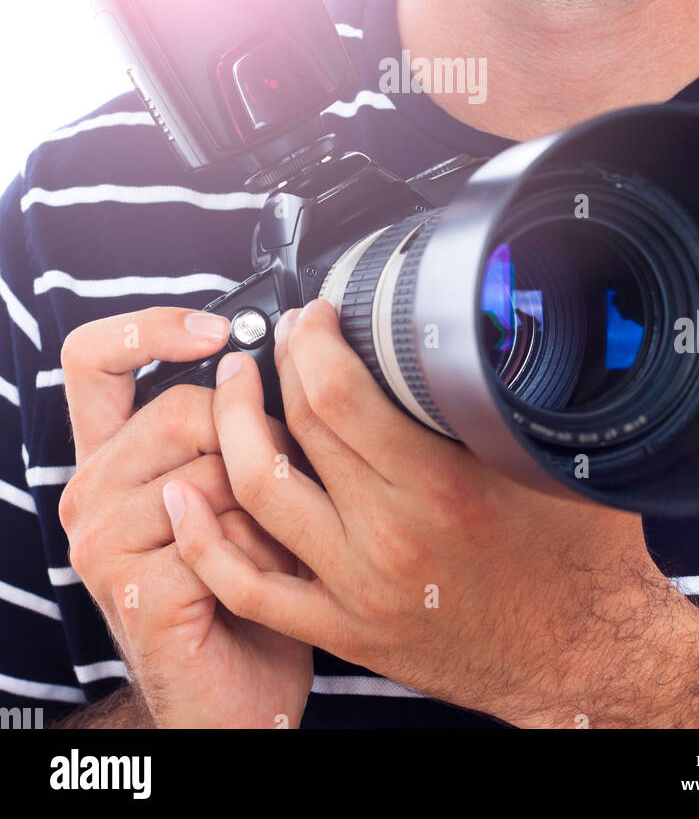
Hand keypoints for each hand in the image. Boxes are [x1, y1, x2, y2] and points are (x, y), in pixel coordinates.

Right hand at [58, 307, 312, 728]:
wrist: (239, 697)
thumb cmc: (247, 586)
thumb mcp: (231, 486)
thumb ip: (230, 423)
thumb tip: (282, 348)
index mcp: (110, 457)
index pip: (91, 359)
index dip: (149, 328)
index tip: (216, 329)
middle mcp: (90, 493)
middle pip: (179, 407)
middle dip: (253, 438)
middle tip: (282, 483)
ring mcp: (103, 545)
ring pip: (211, 471)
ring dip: (269, 508)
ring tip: (277, 545)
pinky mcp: (137, 590)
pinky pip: (224, 535)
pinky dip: (267, 557)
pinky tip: (269, 583)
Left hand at [164, 299, 666, 726]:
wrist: (583, 661)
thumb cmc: (585, 562)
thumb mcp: (567, 459)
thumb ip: (530, 394)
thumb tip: (511, 326)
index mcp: (443, 488)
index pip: (339, 393)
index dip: (314, 339)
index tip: (318, 313)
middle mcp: (390, 536)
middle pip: (296, 429)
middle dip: (278, 364)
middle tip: (283, 335)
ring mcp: (358, 587)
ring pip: (259, 494)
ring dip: (231, 429)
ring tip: (233, 388)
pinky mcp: (345, 627)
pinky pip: (251, 584)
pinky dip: (206, 538)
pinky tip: (186, 494)